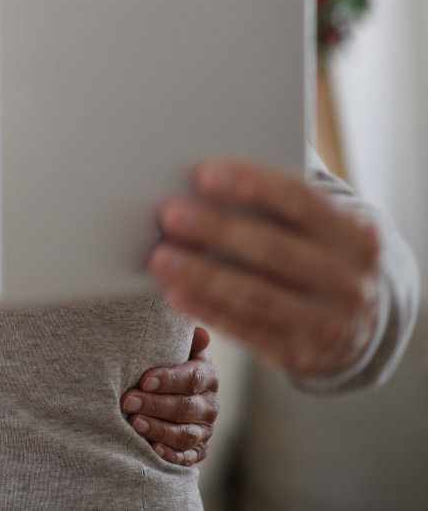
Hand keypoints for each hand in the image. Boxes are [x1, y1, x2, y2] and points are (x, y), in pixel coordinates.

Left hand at [122, 326, 218, 465]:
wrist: (168, 394)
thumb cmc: (165, 365)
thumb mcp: (175, 349)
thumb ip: (184, 340)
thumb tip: (200, 332)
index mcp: (207, 376)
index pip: (193, 378)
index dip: (169, 379)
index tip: (144, 380)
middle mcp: (209, 404)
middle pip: (186, 407)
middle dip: (155, 405)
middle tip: (128, 402)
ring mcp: (205, 429)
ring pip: (185, 433)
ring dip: (159, 429)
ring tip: (134, 423)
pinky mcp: (198, 450)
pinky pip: (188, 456)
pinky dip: (171, 454)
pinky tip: (152, 448)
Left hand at [150, 159, 382, 376]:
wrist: (370, 322)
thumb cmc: (323, 252)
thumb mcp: (327, 225)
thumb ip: (283, 199)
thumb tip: (211, 173)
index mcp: (357, 234)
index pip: (302, 200)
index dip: (253, 185)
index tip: (204, 173)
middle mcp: (349, 281)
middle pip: (275, 250)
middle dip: (218, 230)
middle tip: (169, 213)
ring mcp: (330, 324)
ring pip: (257, 297)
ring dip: (203, 276)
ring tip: (160, 258)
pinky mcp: (302, 357)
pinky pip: (249, 332)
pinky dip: (209, 311)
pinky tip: (176, 294)